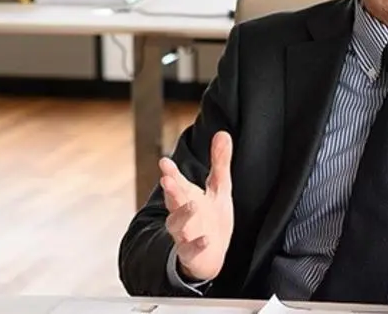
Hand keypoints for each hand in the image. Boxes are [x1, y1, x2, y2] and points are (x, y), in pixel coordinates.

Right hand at [159, 131, 233, 281]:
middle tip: (167, 179)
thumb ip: (219, 162)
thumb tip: (223, 132)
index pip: (177, 181)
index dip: (171, 172)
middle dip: (171, 190)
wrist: (209, 255)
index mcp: (187, 196)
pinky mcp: (191, 253)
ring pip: (177, 224)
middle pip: (174, 200)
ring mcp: (185, 233)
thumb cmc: (211, 218)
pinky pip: (190, 250)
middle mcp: (182, 213)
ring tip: (192, 204)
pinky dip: (196, 244)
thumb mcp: (219, 188)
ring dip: (182, 215)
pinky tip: (205, 239)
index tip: (164, 161)